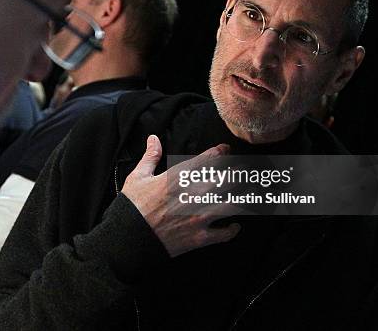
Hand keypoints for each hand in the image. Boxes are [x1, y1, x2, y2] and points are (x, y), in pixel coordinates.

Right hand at [121, 135, 240, 257]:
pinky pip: (225, 234)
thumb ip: (150, 156)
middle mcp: (194, 195)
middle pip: (227, 179)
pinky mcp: (199, 237)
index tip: (226, 149)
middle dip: (237, 173)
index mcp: (179, 177)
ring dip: (243, 198)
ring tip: (250, 192)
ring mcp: (199, 217)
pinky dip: (232, 230)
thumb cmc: (131, 206)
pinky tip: (235, 226)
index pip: (208, 159)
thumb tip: (153, 138)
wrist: (127, 239)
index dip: (221, 151)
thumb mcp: (138, 177)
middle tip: (243, 170)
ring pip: (233, 204)